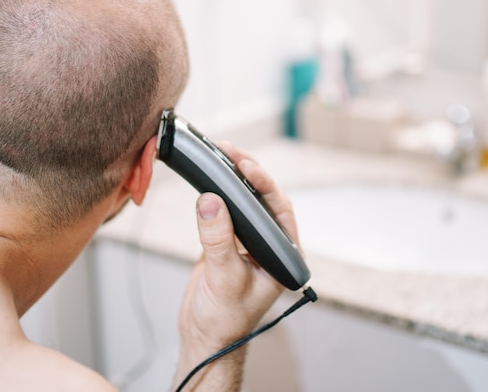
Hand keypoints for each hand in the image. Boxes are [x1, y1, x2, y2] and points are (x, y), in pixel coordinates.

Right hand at [173, 144, 299, 388]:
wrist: (204, 337)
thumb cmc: (225, 320)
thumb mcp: (224, 278)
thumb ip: (219, 240)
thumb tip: (211, 201)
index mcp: (283, 255)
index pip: (280, 208)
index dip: (264, 184)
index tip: (246, 167)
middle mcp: (269, 245)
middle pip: (262, 198)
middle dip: (248, 172)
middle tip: (229, 150)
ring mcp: (247, 242)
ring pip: (244, 200)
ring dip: (231, 177)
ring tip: (219, 153)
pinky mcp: (226, 241)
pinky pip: (224, 209)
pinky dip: (216, 192)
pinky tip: (208, 176)